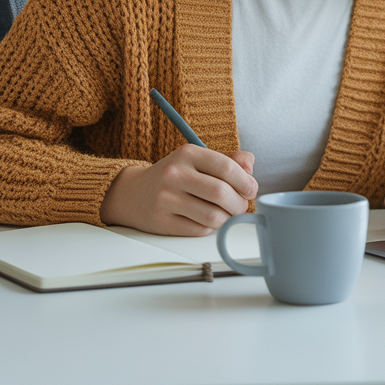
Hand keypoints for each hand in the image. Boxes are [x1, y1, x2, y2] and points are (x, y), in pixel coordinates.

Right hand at [100, 146, 257, 235]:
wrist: (133, 193)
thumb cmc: (174, 176)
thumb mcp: (197, 160)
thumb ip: (227, 160)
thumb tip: (250, 164)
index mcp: (187, 154)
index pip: (226, 167)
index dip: (246, 181)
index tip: (251, 189)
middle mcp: (175, 174)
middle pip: (221, 194)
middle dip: (240, 203)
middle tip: (241, 205)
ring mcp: (166, 199)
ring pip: (213, 216)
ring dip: (228, 219)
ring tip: (227, 214)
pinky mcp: (162, 222)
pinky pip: (199, 230)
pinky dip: (211, 228)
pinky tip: (208, 221)